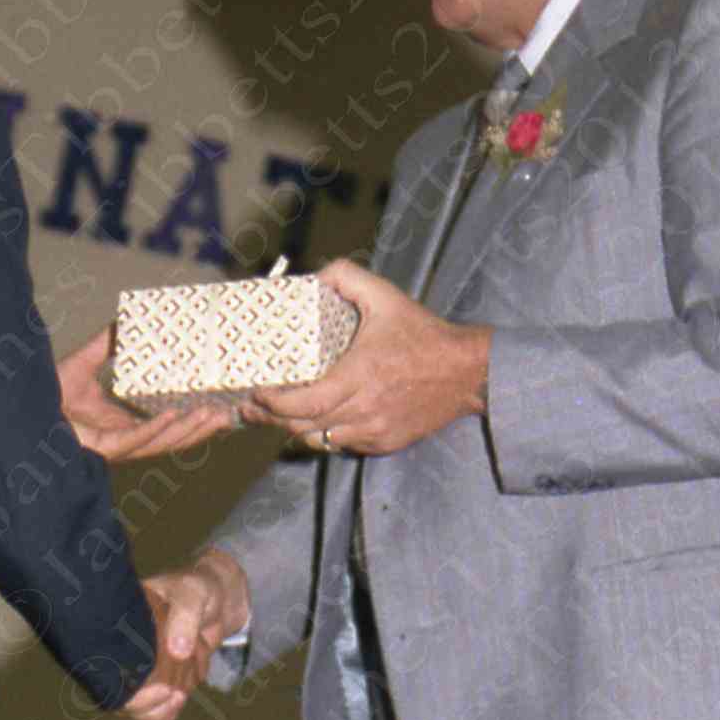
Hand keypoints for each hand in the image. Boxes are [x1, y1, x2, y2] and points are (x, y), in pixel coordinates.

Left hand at [58, 325, 236, 459]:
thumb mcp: (84, 362)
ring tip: (213, 415)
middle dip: (202, 429)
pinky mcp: (102, 449)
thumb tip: (125, 322)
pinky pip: (135, 439)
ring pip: (162, 443)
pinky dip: (156, 429)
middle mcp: (124, 440)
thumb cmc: (47, 393)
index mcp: (124, 424)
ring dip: (190, 430)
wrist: (20, 407)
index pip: (167, 426)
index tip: (218, 407)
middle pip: (173, 439)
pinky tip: (175, 415)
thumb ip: (106, 345)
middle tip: (229, 414)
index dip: (193, 420)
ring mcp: (115, 447)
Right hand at [123, 553, 250, 719]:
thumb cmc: (199, 589)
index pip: (103, 662)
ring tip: (180, 694)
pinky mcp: (152, 681)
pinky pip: (150, 710)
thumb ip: (186, 617)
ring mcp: (136, 668)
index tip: (160, 689)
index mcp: (118, 624)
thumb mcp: (193, 594)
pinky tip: (181, 696)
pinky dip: (167, 711)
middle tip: (174, 694)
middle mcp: (121, 650)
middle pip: (116, 695)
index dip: (125, 687)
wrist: (217, 601)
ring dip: (159, 709)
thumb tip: (177, 651)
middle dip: (146, 704)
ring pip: (134, 708)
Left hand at [249, 266, 490, 458]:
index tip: (256, 392)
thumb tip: (317, 275)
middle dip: (271, 418)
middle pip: (302, 427)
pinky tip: (317, 420)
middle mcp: (363, 410)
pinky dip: (325, 433)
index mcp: (358, 376)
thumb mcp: (386, 297)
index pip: (303, 405)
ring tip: (277, 415)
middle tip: (251, 406)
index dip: (273, 403)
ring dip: (296, 429)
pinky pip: (343, 444)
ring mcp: (374, 431)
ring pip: (319, 440)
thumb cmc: (423, 334)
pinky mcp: (385, 443)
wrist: (467, 373)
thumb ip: (348, 278)